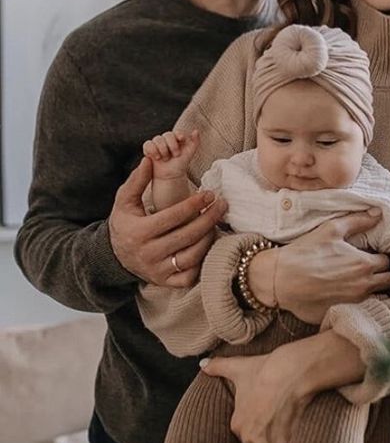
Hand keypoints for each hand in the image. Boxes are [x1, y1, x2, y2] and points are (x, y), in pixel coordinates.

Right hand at [109, 157, 226, 286]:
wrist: (115, 256)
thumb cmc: (125, 223)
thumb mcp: (124, 201)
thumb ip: (137, 181)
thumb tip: (149, 159)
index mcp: (139, 232)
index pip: (172, 217)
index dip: (193, 204)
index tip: (209, 193)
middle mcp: (148, 254)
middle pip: (186, 236)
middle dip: (208, 219)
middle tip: (222, 205)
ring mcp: (158, 271)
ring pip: (192, 256)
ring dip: (209, 238)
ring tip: (217, 223)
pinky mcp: (166, 283)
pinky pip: (190, 276)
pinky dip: (203, 262)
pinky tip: (209, 245)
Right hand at [142, 129, 198, 179]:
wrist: (170, 175)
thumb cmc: (180, 164)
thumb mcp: (190, 154)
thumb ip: (195, 142)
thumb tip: (196, 130)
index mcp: (176, 138)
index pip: (176, 132)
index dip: (178, 134)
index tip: (181, 139)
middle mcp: (166, 139)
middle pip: (167, 135)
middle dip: (172, 145)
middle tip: (175, 155)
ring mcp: (157, 143)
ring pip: (157, 139)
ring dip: (163, 149)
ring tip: (166, 158)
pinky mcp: (148, 149)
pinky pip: (147, 144)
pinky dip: (152, 150)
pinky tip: (157, 157)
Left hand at [200, 349, 311, 442]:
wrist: (291, 372)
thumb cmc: (265, 370)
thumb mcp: (238, 367)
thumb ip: (218, 367)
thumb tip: (203, 364)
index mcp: (237, 425)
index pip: (246, 433)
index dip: (258, 424)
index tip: (268, 414)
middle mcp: (249, 438)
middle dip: (268, 436)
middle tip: (280, 419)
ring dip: (280, 442)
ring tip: (290, 424)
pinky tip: (297, 431)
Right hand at [247, 210, 389, 323]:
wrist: (281, 279)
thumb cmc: (305, 252)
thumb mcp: (331, 230)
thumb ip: (358, 221)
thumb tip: (377, 213)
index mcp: (364, 264)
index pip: (386, 262)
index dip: (377, 258)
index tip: (366, 257)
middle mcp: (364, 286)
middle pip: (387, 281)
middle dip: (380, 275)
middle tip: (364, 270)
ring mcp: (354, 303)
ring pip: (377, 298)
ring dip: (372, 290)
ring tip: (356, 284)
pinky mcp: (343, 314)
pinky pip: (360, 311)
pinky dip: (358, 304)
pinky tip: (344, 296)